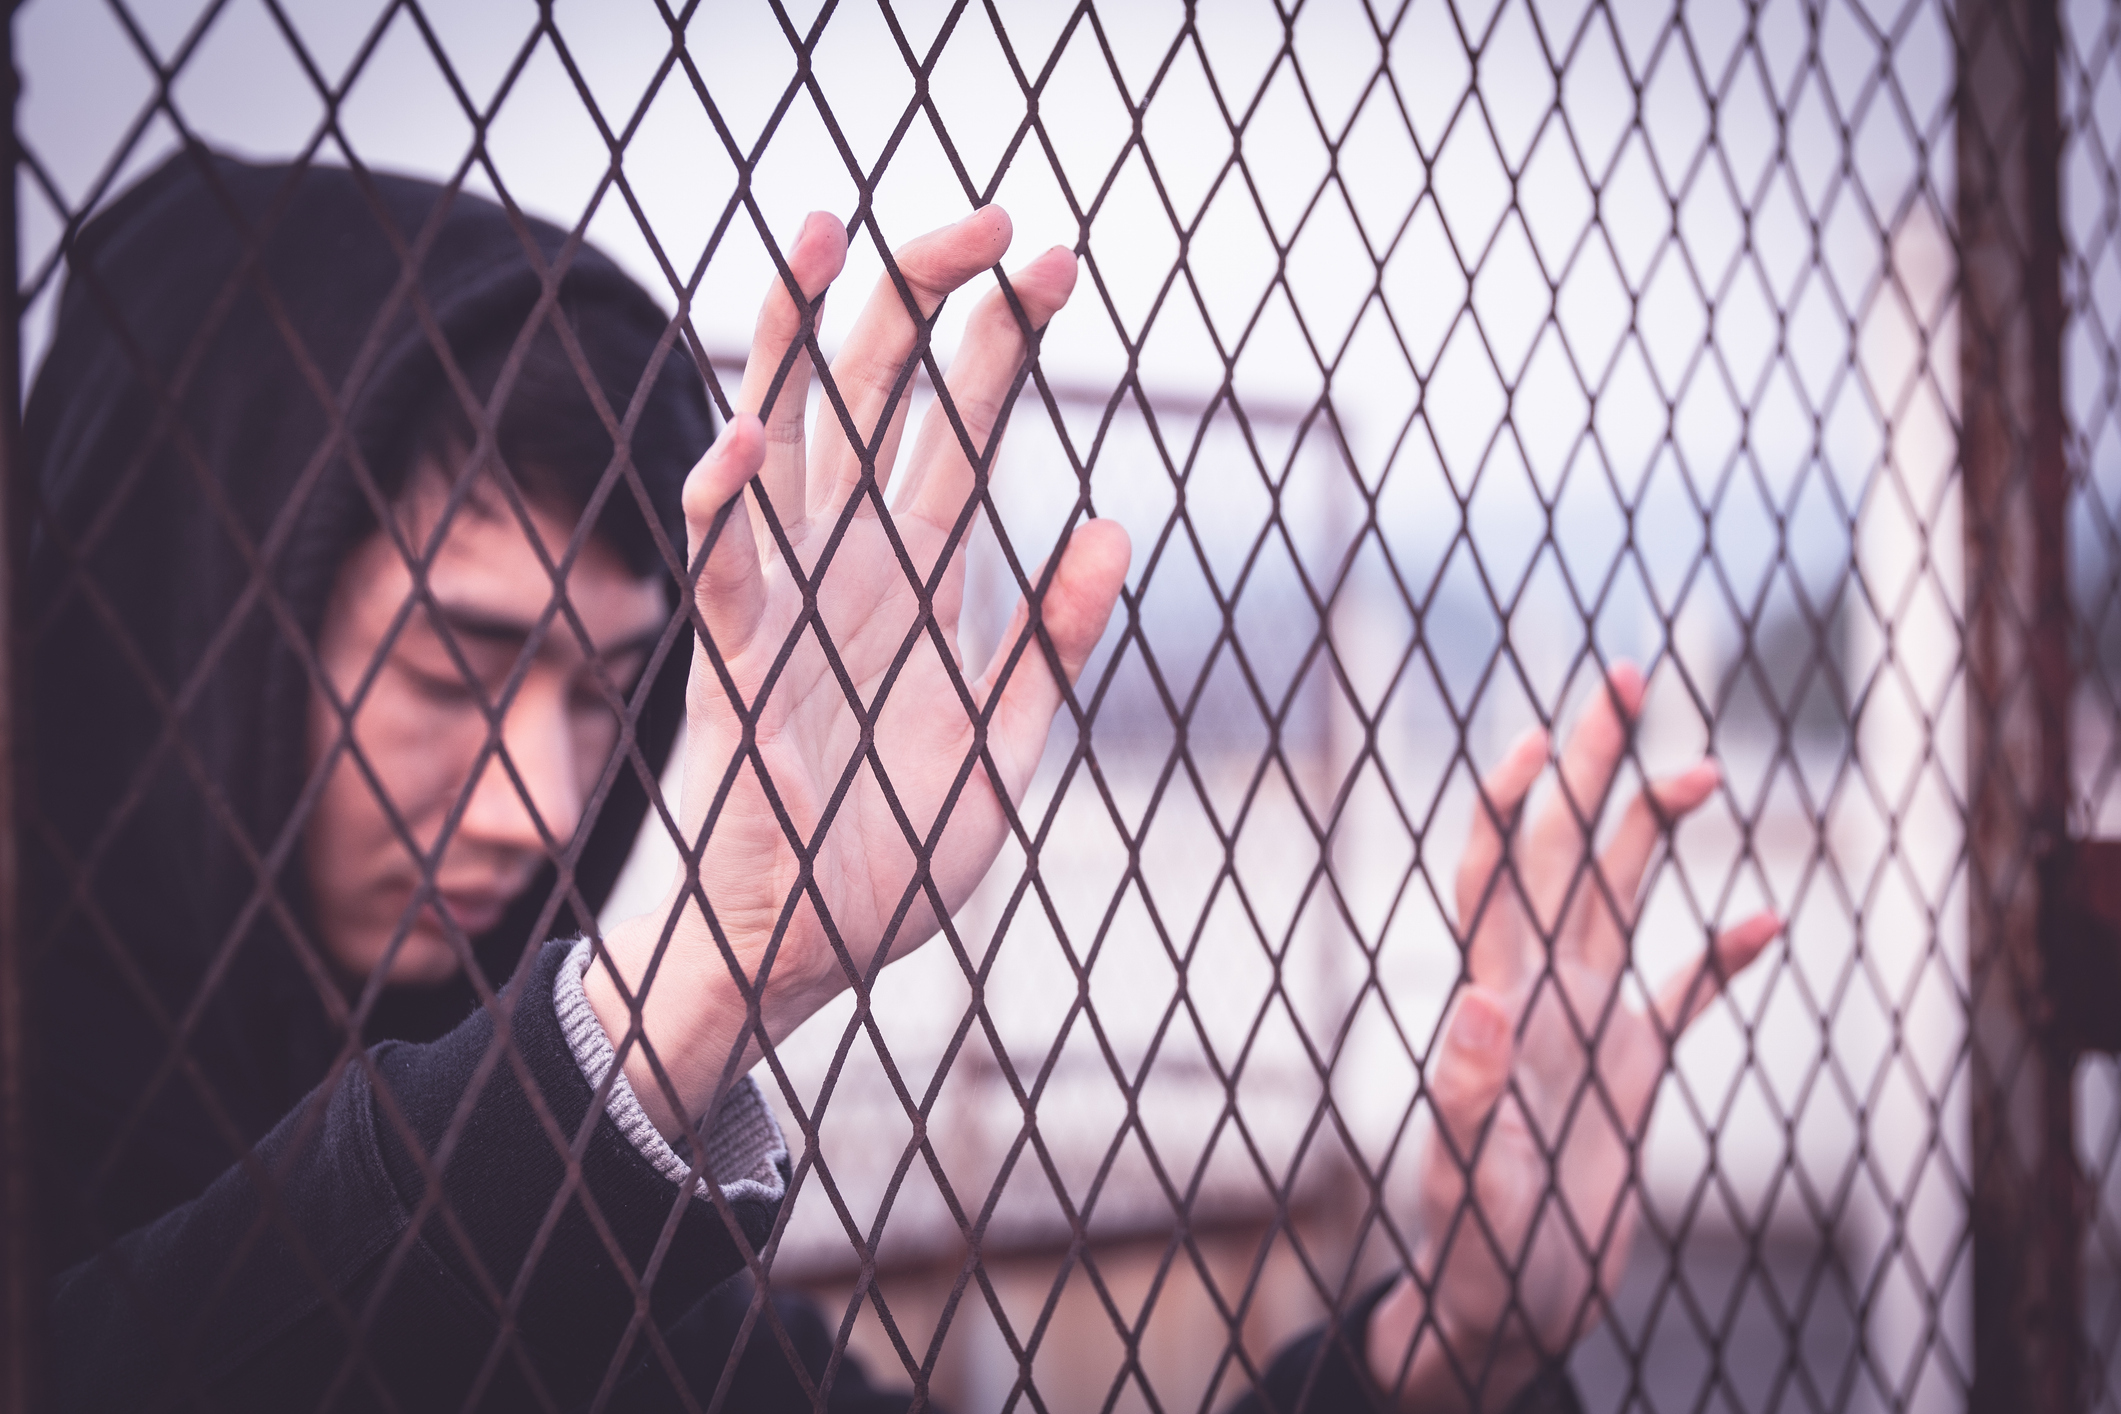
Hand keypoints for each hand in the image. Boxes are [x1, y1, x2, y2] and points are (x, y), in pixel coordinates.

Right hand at [589, 209, 1129, 1136]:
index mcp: (915, 581)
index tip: (1055, 261)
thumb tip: (1111, 524)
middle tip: (994, 214)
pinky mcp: (738, 689)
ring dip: (798, 345)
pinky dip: (728, 512)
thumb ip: (1053, 643)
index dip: (999, 341)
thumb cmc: (880, 855)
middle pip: (877, 402)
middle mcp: (846, 572)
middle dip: (927, 301)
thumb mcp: (1001, 748)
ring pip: (781, 450)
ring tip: (819, 234)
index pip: (957, 428)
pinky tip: (742, 435)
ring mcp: (786, 618)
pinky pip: (728, 586)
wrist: (789, 964)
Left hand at [1367, 665, 1779, 1409]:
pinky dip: (1722, 956)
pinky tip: (1768, 917)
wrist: (1501, 1314)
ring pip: (1622, 905)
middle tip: (1623, 676)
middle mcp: (1538, 999)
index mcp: (1495, 1011)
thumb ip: (1463, 1100)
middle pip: (1566, 859)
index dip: (1506, 810)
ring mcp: (1585, 1029)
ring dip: (1655, 835)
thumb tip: (1471, 1001)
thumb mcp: (1467, 1186)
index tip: (1537, 740)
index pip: (1492, 882)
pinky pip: (1680, 996)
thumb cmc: (1471, 1261)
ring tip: (1703, 773)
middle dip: (1591, 770)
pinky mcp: (1627, 1074)